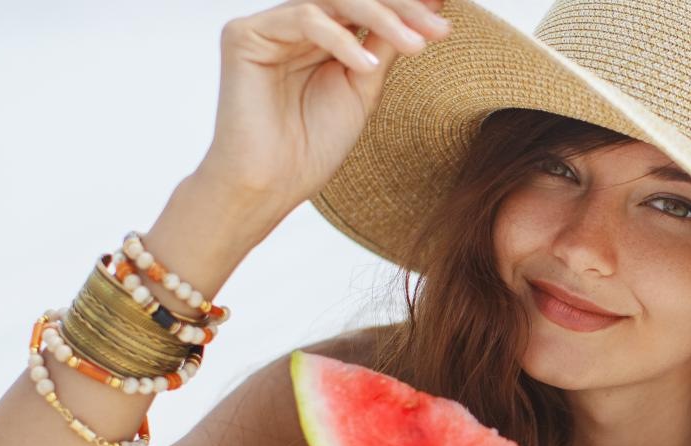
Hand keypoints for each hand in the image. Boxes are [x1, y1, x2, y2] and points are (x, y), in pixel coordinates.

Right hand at [193, 0, 453, 249]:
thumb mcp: (364, 87)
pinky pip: (303, 18)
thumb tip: (429, 7)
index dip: (407, 8)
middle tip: (439, 27)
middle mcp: (295, 24)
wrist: (271, 184)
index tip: (446, 19)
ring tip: (416, 46)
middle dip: (402, 8)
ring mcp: (269, 27)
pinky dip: (340, 40)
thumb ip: (386, 44)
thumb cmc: (313, 144)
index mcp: (323, 34)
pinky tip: (367, 65)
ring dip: (382, 17)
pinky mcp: (244, 35)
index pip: (368, 5)